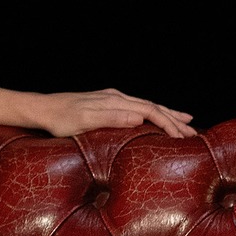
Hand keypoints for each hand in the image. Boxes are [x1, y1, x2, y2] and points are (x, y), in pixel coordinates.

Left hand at [32, 90, 196, 138]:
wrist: (42, 109)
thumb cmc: (60, 120)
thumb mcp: (83, 122)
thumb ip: (111, 118)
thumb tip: (139, 118)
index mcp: (115, 102)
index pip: (150, 111)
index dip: (168, 124)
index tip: (183, 138)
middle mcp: (117, 97)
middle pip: (153, 107)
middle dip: (175, 120)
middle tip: (193, 133)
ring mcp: (113, 98)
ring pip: (147, 105)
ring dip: (167, 114)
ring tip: (186, 121)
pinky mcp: (108, 102)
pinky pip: (137, 106)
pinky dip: (152, 111)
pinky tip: (155, 114)